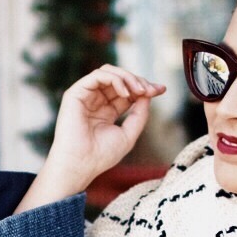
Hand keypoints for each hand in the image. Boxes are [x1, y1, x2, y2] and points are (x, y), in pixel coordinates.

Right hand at [13, 65, 166, 212]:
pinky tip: (126, 92)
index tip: (161, 90)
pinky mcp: (75, 93)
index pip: (127, 92)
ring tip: (140, 90)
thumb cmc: (101, 155)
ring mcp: (85, 96)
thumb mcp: (129, 133)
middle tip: (151, 90)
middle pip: (119, 79)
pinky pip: (97, 75)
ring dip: (128, 78)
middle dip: (138, 81)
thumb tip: (148, 95)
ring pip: (109, 72)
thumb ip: (140, 114)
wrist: (81, 164)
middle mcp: (95, 101)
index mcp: (107, 111)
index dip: (144, 87)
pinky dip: (115, 79)